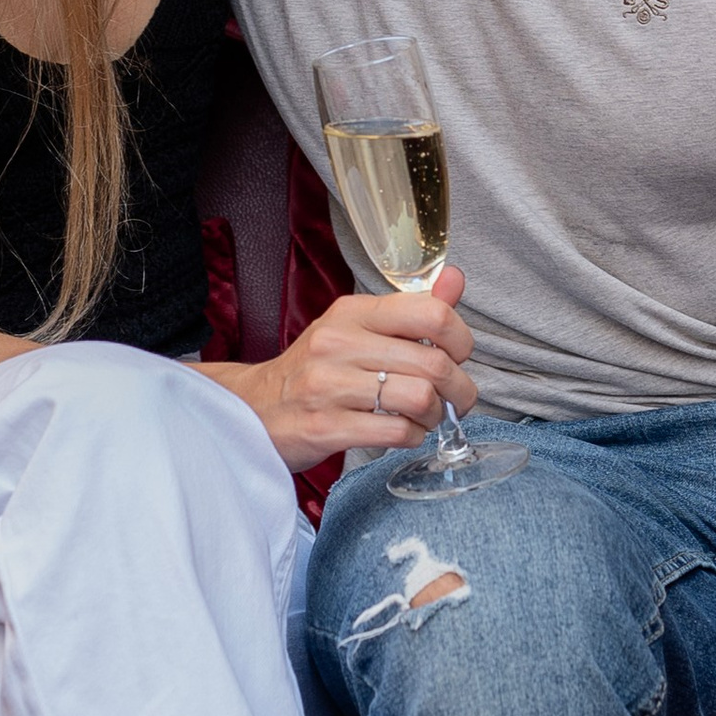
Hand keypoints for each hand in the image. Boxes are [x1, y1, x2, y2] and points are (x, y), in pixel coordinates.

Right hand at [207, 265, 477, 476]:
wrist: (255, 409)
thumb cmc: (315, 369)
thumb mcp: (357, 328)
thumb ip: (411, 308)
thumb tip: (455, 279)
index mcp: (353, 312)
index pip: (431, 313)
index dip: (461, 339)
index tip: (458, 355)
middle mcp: (339, 342)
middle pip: (432, 363)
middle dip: (458, 389)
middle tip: (455, 398)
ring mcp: (329, 385)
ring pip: (418, 398)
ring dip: (434, 415)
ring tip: (425, 417)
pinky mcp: (325, 427)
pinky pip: (395, 432)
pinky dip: (412, 436)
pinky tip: (403, 432)